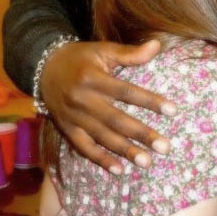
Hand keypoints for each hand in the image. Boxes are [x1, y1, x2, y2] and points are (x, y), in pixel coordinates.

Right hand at [40, 39, 174, 173]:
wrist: (43, 68)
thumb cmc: (81, 58)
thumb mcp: (103, 50)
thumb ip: (130, 53)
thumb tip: (158, 45)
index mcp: (93, 78)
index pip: (126, 92)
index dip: (150, 101)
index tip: (173, 111)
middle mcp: (82, 100)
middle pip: (116, 120)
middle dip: (141, 134)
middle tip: (165, 147)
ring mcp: (73, 117)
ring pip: (102, 137)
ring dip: (125, 151)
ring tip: (147, 162)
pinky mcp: (67, 129)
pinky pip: (84, 148)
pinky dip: (100, 160)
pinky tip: (120, 170)